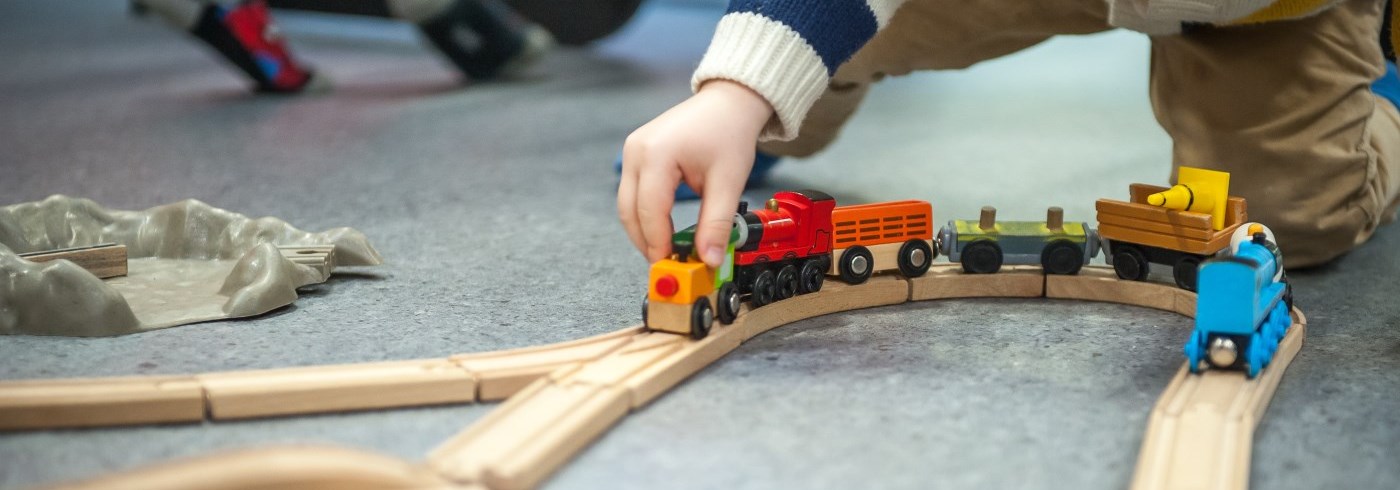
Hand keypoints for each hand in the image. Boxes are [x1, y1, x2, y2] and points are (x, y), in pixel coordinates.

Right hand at [618, 80, 773, 266]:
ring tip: (668, 249)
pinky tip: (664, 229)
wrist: (727, 104)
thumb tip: (710, 260)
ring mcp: (632, 151)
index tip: (673, 266)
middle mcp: (636, 151)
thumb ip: (717, 224)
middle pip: (629, 211)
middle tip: (668, 265)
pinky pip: (632, 193)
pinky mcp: (636, 154)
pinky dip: (645, 214)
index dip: (659, 243)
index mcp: (656, 154)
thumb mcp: (729, 182)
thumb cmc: (729, 134)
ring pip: (626, 205)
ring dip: (644, 230)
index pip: (650, 211)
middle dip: (646, 242)